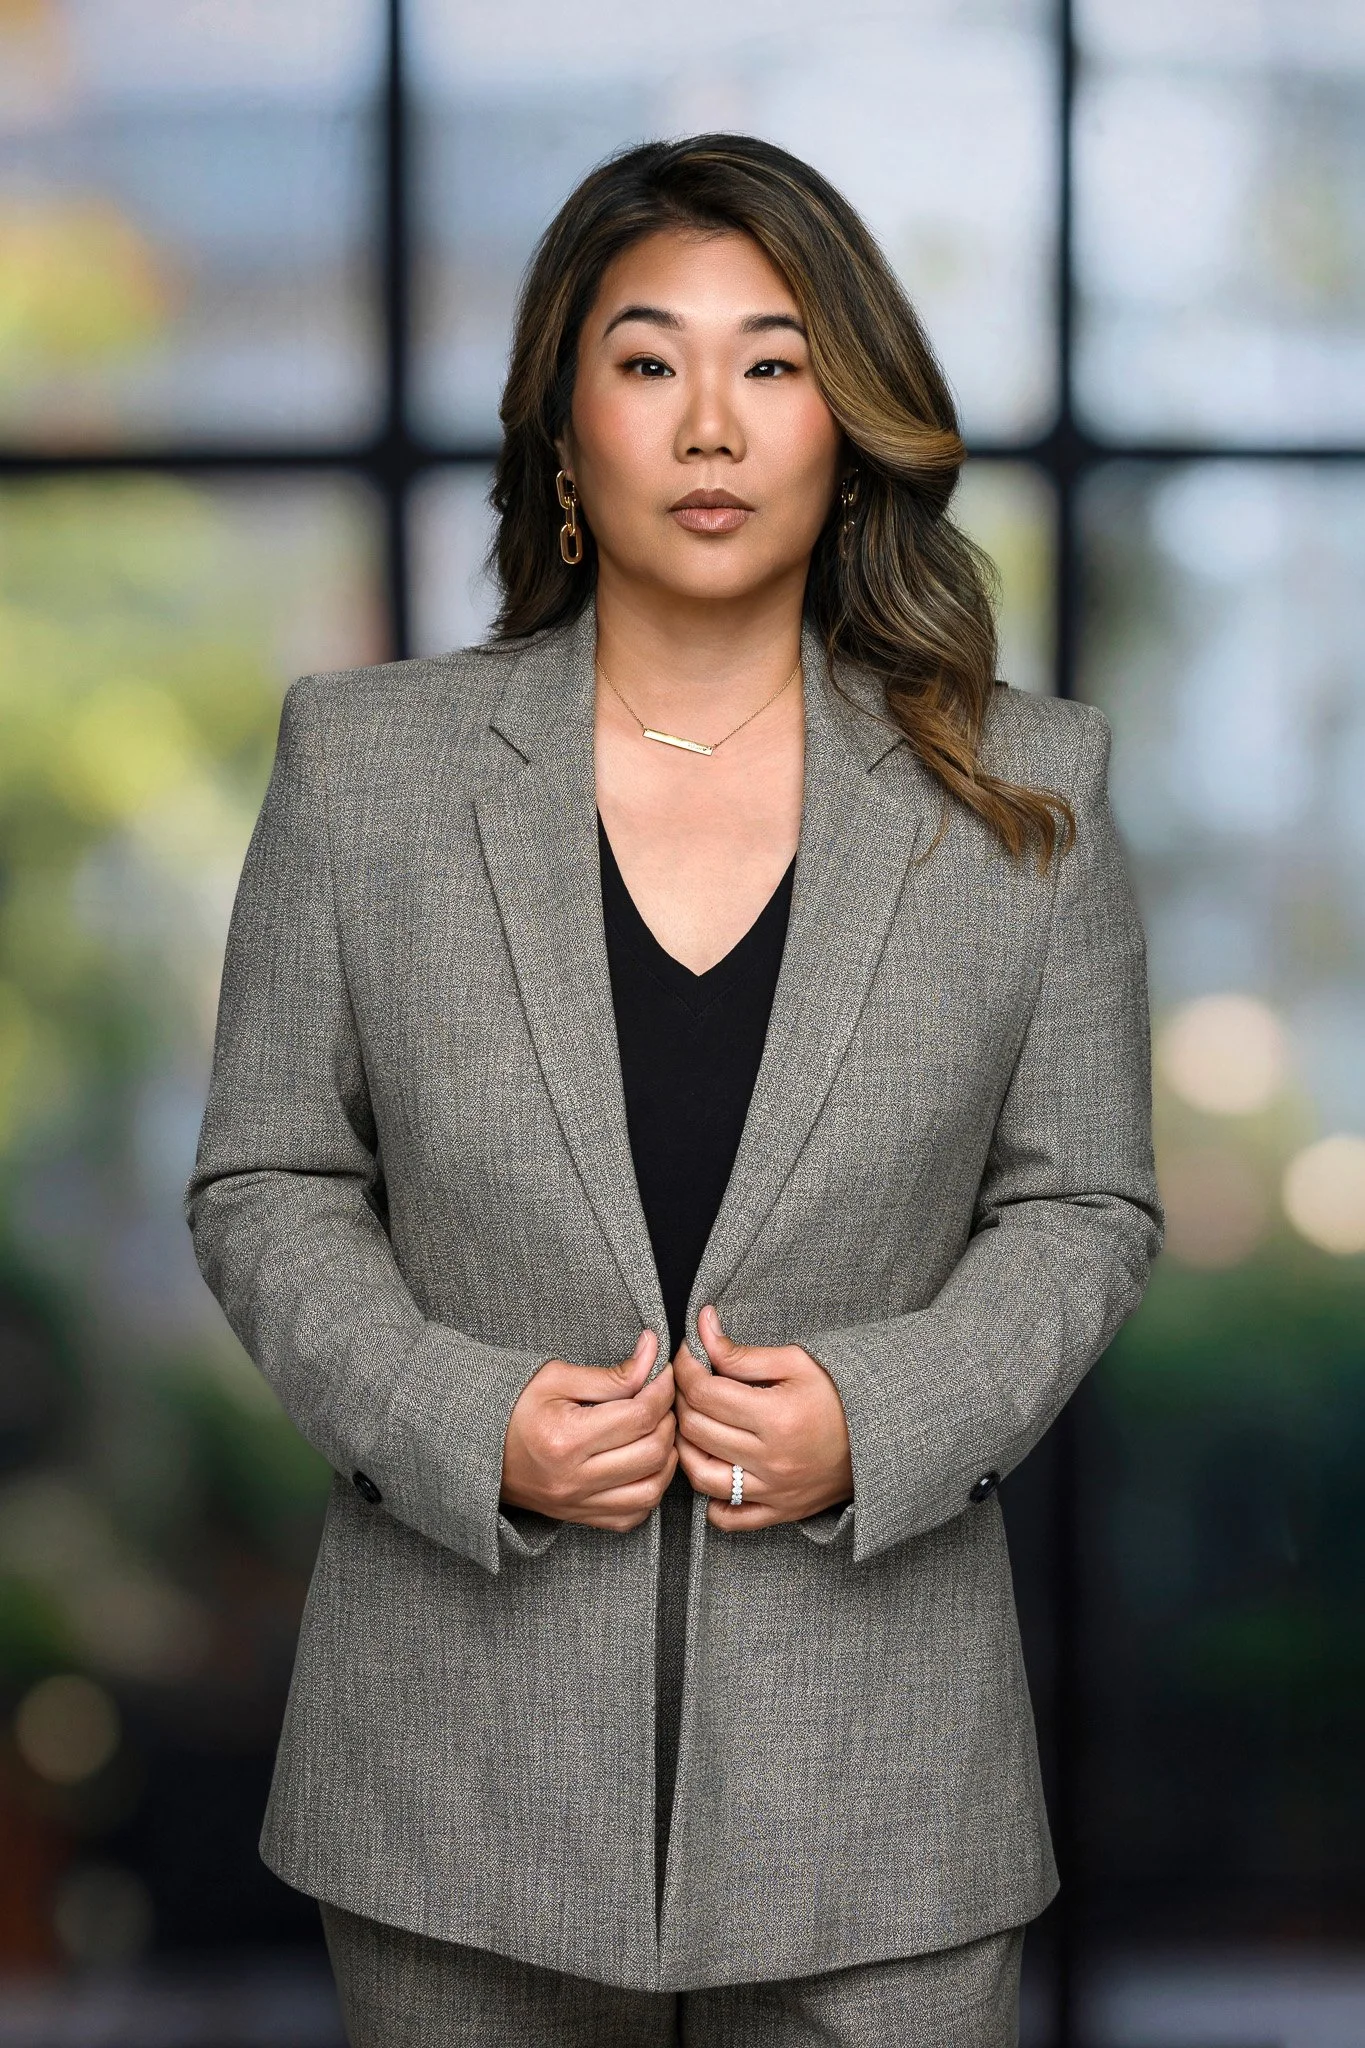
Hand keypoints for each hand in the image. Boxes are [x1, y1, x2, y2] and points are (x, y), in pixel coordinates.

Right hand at [500, 1330, 677, 1531]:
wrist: (476, 1449)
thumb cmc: (514, 1407)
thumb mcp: (556, 1378)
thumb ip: (610, 1374)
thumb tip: (652, 1355)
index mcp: (566, 1439)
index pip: (639, 1415)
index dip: (662, 1389)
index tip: (663, 1372)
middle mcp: (574, 1479)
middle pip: (652, 1452)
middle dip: (667, 1420)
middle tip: (658, 1399)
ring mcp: (578, 1504)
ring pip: (651, 1490)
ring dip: (665, 1457)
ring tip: (655, 1430)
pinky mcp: (580, 1519)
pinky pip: (634, 1515)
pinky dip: (649, 1489)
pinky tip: (642, 1464)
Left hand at [673, 1304, 853, 1531]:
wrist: (883, 1434)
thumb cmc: (840, 1392)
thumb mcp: (796, 1362)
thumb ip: (742, 1353)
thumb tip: (701, 1330)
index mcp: (776, 1417)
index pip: (704, 1392)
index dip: (685, 1367)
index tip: (687, 1354)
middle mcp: (771, 1460)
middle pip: (696, 1430)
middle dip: (681, 1400)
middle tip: (689, 1383)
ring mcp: (774, 1491)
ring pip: (700, 1475)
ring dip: (686, 1446)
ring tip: (694, 1422)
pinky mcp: (780, 1512)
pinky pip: (728, 1518)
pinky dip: (711, 1500)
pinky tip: (714, 1469)